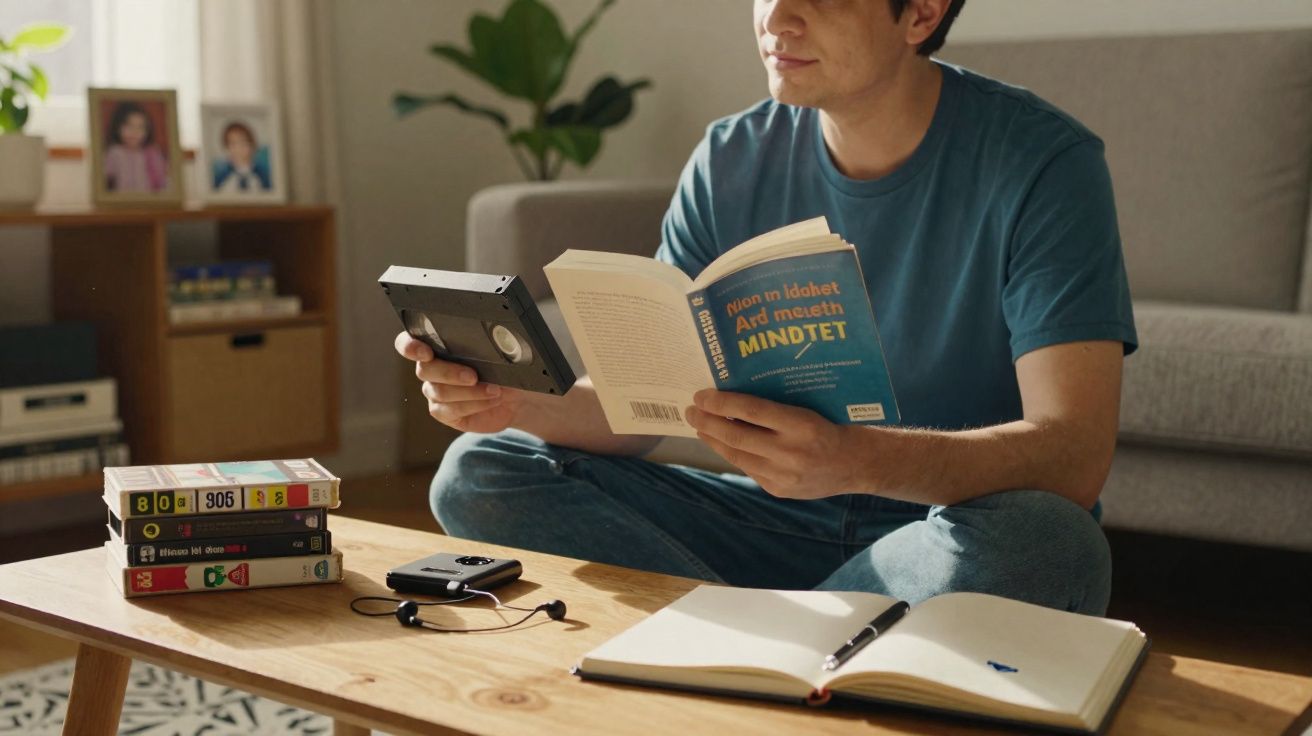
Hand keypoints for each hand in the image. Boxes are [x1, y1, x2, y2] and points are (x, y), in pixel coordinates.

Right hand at [394, 331, 525, 432]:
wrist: (516, 397)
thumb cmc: (504, 369)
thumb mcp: (497, 355)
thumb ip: (481, 348)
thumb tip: (483, 347)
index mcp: (436, 347)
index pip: (408, 344)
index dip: (410, 347)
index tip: (426, 353)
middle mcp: (430, 370)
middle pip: (424, 370)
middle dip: (450, 373)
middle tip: (474, 376)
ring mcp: (435, 392)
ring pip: (440, 392)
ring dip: (470, 391)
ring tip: (494, 390)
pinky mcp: (444, 413)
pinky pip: (450, 410)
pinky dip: (474, 404)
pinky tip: (490, 400)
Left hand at [684, 389, 858, 498]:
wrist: (855, 463)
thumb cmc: (830, 426)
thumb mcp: (808, 408)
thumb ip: (774, 407)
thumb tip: (732, 398)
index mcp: (802, 425)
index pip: (752, 410)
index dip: (722, 402)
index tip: (701, 395)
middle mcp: (791, 452)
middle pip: (737, 436)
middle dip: (708, 422)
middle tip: (691, 410)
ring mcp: (784, 475)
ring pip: (737, 456)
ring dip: (713, 439)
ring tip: (700, 426)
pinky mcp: (779, 489)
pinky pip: (748, 468)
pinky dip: (733, 454)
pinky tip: (722, 443)